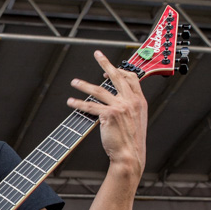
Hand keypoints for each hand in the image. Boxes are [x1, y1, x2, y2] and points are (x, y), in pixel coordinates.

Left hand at [67, 50, 146, 176]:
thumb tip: (120, 101)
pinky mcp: (109, 115)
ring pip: (99, 90)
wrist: (130, 155)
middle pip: (116, 76)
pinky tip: (71, 102)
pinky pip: (91, 106)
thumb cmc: (132, 141)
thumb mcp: (137, 120)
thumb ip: (130, 107)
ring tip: (74, 82)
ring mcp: (120, 107)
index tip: (108, 70)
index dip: (119, 71)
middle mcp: (131, 101)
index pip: (131, 78)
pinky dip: (79, 103)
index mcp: (139, 101)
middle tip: (97, 54)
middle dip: (105, 63)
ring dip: (84, 85)